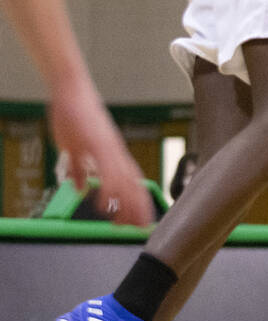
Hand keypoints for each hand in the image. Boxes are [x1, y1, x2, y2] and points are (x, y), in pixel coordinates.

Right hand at [49, 79, 152, 226]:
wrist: (73, 90)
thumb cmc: (75, 116)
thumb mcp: (75, 148)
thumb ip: (78, 169)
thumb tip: (78, 187)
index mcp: (115, 154)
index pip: (134, 183)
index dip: (139, 203)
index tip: (141, 221)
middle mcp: (117, 153)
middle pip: (134, 186)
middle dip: (138, 210)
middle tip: (140, 230)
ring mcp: (109, 149)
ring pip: (124, 182)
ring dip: (126, 205)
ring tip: (124, 224)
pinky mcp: (97, 145)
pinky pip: (107, 171)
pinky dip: (108, 190)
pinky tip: (105, 204)